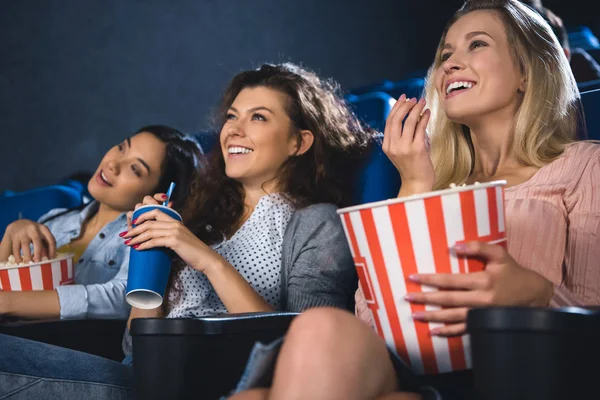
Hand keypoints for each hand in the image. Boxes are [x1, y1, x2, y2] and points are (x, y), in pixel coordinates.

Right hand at [2, 220, 56, 262]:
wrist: (18, 224)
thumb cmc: (34, 233)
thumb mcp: (41, 235)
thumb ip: (46, 245)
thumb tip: (48, 258)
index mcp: (43, 228)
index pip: (51, 239)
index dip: (52, 250)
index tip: (51, 259)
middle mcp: (33, 229)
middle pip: (37, 240)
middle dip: (38, 252)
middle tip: (38, 262)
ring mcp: (23, 232)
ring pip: (25, 245)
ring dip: (27, 256)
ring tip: (29, 264)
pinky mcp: (14, 237)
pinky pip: (16, 248)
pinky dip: (18, 257)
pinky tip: (20, 262)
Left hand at [122, 194, 221, 272]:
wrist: (205, 258)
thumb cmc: (193, 251)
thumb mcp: (181, 239)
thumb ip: (170, 236)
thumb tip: (155, 240)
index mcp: (175, 221)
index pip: (155, 211)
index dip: (142, 215)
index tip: (133, 223)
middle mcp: (174, 223)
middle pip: (149, 222)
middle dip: (134, 228)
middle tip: (125, 235)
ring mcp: (174, 232)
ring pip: (149, 231)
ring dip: (136, 237)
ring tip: (128, 243)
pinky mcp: (174, 241)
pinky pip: (154, 241)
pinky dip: (144, 245)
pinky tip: (138, 249)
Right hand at [383, 94, 434, 196]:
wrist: (417, 183)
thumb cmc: (412, 166)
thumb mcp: (401, 150)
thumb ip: (403, 135)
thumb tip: (412, 114)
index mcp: (387, 146)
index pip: (389, 121)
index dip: (396, 107)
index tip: (403, 98)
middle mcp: (393, 146)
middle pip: (396, 119)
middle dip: (405, 105)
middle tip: (413, 99)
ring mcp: (404, 148)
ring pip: (408, 121)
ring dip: (416, 109)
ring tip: (421, 102)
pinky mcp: (417, 149)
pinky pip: (420, 128)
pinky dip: (424, 118)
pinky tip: (427, 113)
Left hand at [405, 241, 553, 335]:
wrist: (535, 296)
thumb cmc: (514, 273)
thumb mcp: (500, 255)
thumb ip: (478, 247)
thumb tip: (455, 245)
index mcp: (483, 281)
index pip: (451, 280)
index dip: (431, 279)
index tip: (413, 277)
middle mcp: (480, 299)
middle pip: (448, 300)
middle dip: (426, 299)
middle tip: (407, 297)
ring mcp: (482, 315)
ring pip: (453, 317)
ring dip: (433, 317)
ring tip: (415, 315)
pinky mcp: (484, 324)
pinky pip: (464, 330)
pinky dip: (448, 332)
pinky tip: (433, 332)